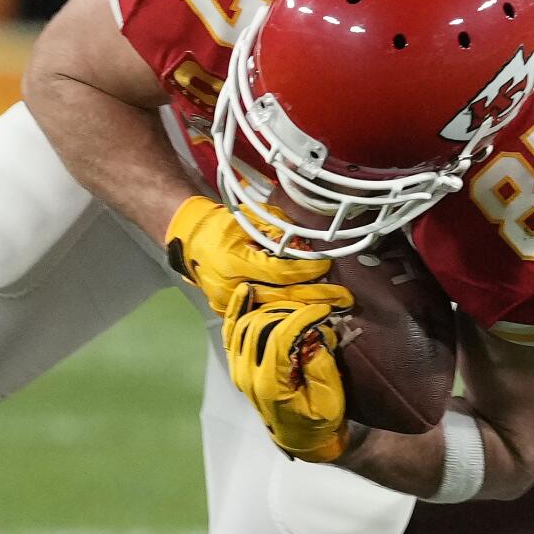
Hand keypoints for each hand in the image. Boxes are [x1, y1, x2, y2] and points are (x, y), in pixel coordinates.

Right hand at [166, 196, 331, 313]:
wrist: (189, 239)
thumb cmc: (220, 225)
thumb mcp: (249, 219)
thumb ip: (277, 231)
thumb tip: (307, 245)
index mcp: (233, 261)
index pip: (279, 271)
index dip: (306, 270)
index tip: (327, 265)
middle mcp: (230, 287)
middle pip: (282, 297)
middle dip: (316, 298)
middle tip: (344, 298)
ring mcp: (228, 303)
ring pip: (274, 311)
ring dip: (305, 309)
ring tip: (332, 308)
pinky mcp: (228, 311)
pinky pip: (262, 314)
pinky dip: (285, 313)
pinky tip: (306, 313)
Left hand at [225, 282, 354, 461]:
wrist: (301, 437)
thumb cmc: (319, 421)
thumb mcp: (330, 401)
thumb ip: (321, 367)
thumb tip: (314, 334)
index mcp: (269, 385)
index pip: (278, 337)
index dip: (302, 317)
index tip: (323, 309)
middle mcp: (246, 374)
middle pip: (260, 324)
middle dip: (289, 311)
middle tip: (313, 310)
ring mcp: (238, 366)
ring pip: (246, 322)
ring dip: (271, 308)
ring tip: (296, 306)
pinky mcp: (237, 361)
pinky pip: (231, 329)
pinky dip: (237, 308)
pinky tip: (247, 290)